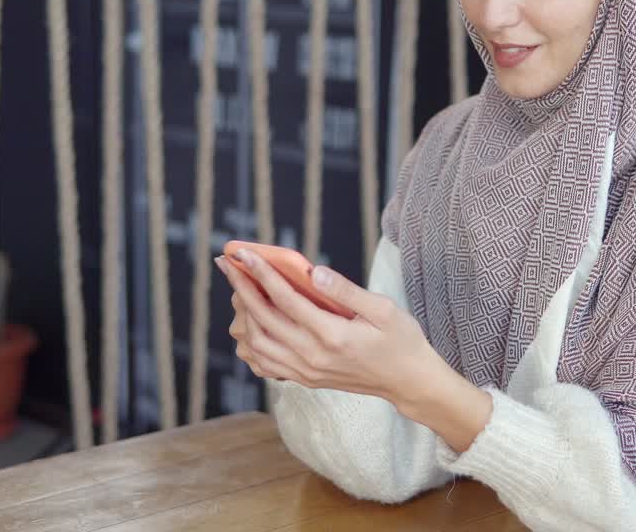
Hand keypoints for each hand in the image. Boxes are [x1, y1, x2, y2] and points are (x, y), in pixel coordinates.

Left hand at [215, 248, 492, 451]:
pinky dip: (250, 343)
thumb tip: (315, 272)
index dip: (261, 274)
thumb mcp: (383, 309)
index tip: (243, 254)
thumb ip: (346, 291)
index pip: (285, 299)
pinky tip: (248, 324)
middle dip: (241, 288)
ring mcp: (306, 372)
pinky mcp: (305, 379)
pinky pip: (265, 363)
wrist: (407, 381)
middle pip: (263, 319)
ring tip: (239, 289)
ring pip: (258, 343)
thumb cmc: (400, 340)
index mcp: (332, 335)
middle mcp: (313, 357)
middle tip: (228, 265)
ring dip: (242, 314)